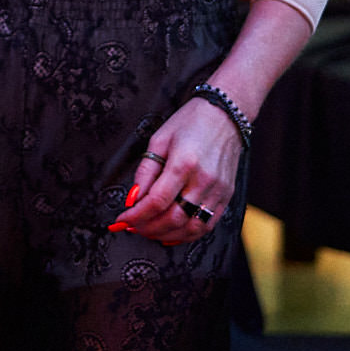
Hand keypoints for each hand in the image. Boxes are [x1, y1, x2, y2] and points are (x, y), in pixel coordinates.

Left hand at [108, 96, 244, 245]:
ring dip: (166, 234)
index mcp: (183, 163)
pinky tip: (171, 234)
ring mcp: (218, 191)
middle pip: (173, 218)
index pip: (156, 201)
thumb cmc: (189, 123)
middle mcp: (204, 181)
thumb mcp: (159, 140)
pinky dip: (187, 234)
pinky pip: (208, 225)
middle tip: (131, 227)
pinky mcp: (227, 197)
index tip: (122, 219)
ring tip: (147, 231)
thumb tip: (132, 199)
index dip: (136, 215)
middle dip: (148, 227)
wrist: (225, 115)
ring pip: (191, 227)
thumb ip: (145, 172)